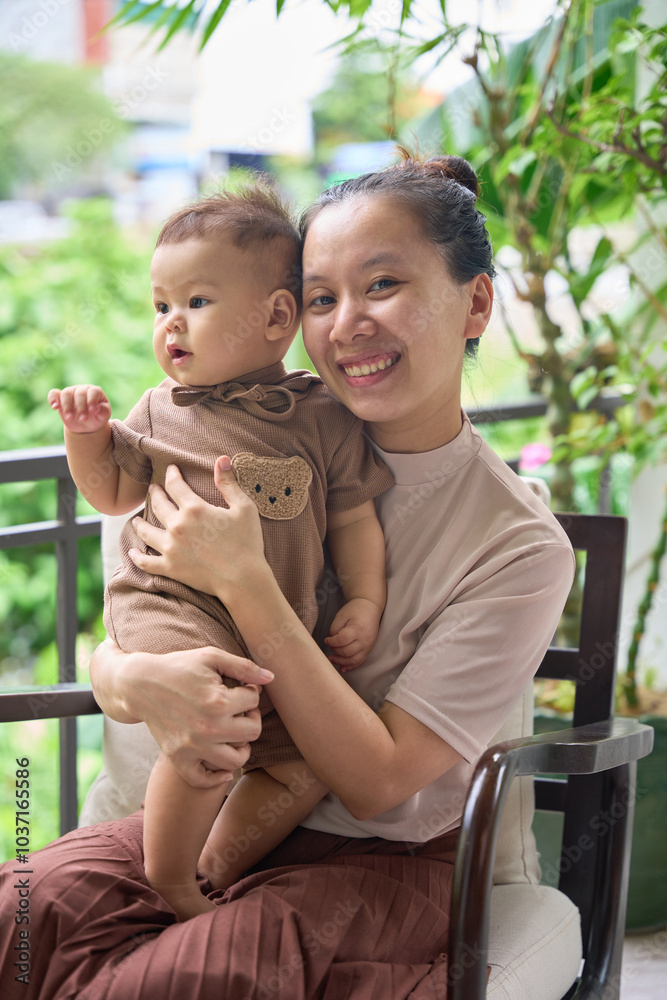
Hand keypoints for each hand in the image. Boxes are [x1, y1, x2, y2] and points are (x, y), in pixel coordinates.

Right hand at [48, 384, 110, 433]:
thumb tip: (97, 408)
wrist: (86, 425)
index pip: (93, 391)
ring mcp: (71, 392)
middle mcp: (82, 389)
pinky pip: (54, 394)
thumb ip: (103, 411)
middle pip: (79, 394)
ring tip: (70, 418)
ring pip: (66, 393)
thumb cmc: (97, 417)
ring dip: (67, 406)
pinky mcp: (60, 398)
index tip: (92, 411)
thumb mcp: (104, 416)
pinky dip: (52, 399)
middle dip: (81, 407)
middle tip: (83, 419)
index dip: (92, 400)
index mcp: (95, 392)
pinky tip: (54, 407)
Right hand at [96, 640, 273, 788]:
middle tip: (239, 707)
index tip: (240, 686)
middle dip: (250, 716)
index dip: (251, 690)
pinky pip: (203, 780)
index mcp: (218, 701)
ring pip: (236, 760)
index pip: (254, 700)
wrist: (140, 684)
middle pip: (252, 731)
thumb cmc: (178, 667)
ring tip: (233, 730)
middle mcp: (207, 728)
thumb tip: (271, 678)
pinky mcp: (178, 758)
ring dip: (241, 746)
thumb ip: (243, 666)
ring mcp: (192, 747)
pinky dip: (216, 776)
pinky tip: (221, 761)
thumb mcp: (211, 657)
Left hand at [127, 456, 266, 600]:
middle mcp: (177, 526)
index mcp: (194, 509)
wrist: (243, 579)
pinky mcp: (170, 567)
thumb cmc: (247, 542)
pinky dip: (136, 557)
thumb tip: (221, 459)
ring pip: (146, 531)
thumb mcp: (244, 508)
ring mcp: (171, 548)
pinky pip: (146, 562)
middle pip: (158, 505)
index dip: (172, 474)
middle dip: (155, 494)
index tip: (171, 469)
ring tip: (137, 519)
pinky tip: (132, 551)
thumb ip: (229, 483)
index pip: (175, 485)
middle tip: (154, 489)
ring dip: (140, 523)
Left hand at [324, 597, 381, 671]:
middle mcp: (364, 639)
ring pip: (353, 660)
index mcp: (357, 629)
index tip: (326, 640)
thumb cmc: (355, 610)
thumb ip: (335, 629)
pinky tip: (342, 668)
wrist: (370, 608)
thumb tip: (333, 642)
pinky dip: (351, 666)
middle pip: (347, 652)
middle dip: (335, 651)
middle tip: (330, 646)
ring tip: (331, 659)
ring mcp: (368, 646)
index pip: (342, 640)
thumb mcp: (341, 616)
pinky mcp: (369, 649)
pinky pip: (360, 661)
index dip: (332, 642)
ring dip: (341, 662)